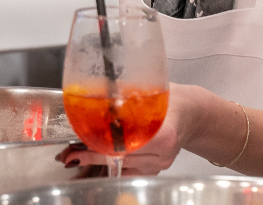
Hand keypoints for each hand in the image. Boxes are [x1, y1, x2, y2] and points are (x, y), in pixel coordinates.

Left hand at [58, 83, 190, 175]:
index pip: (127, 144)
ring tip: (75, 156)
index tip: (82, 141)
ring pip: (122, 168)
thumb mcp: (152, 90)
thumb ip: (126, 94)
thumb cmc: (173, 98)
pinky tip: (94, 162)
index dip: (101, 144)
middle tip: (70, 153)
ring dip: (97, 163)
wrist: (193, 112)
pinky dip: (110, 167)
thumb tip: (95, 92)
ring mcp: (159, 165)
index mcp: (165, 133)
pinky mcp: (155, 170)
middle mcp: (163, 154)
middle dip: (92, 155)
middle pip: (121, 158)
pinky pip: (128, 171)